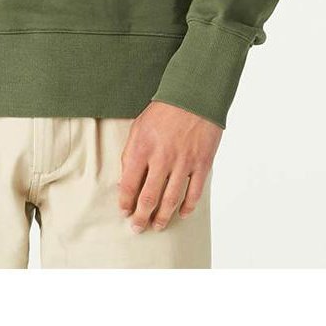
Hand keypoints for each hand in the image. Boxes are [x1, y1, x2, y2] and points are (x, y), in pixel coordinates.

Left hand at [119, 101, 221, 232]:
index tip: (124, 211)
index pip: (129, 184)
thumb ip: (131, 153)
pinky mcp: (202, 164)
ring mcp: (183, 162)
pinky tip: (181, 213)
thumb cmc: (163, 112)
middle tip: (138, 228)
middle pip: (149, 197)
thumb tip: (126, 180)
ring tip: (157, 226)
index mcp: (142, 147)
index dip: (125, 202)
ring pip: (171, 199)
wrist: (194, 97)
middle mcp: (162, 158)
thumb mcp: (138, 127)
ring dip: (163, 217)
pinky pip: (194, 193)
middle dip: (141, 217)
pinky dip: (187, 206)